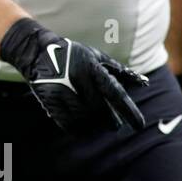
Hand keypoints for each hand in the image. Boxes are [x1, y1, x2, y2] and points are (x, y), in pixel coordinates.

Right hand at [0, 18, 146, 135]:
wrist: (37, 51)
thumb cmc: (72, 54)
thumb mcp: (97, 57)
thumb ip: (120, 72)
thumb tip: (144, 83)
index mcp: (93, 68)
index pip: (116, 94)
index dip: (129, 111)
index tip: (139, 125)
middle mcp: (79, 79)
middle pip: (100, 110)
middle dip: (110, 121)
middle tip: (115, 126)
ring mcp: (62, 90)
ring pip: (84, 118)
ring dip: (95, 126)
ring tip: (99, 126)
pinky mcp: (50, 99)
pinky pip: (67, 122)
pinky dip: (78, 129)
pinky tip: (84, 129)